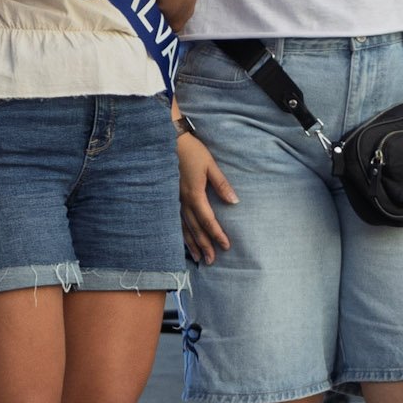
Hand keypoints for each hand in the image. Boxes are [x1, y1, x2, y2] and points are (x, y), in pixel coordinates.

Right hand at [178, 128, 238, 263]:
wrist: (168, 142)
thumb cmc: (192, 151)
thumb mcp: (210, 165)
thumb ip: (222, 184)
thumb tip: (234, 201)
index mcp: (194, 194)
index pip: (208, 220)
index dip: (217, 234)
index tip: (225, 246)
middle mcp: (183, 201)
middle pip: (195, 228)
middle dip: (204, 245)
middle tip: (211, 261)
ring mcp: (174, 200)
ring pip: (183, 227)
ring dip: (191, 244)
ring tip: (198, 258)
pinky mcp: (170, 198)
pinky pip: (175, 220)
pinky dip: (180, 233)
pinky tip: (183, 241)